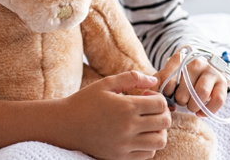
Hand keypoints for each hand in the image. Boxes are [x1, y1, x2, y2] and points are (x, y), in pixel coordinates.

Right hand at [57, 70, 171, 159]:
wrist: (65, 125)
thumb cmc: (86, 101)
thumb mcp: (107, 83)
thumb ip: (132, 78)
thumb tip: (154, 81)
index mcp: (126, 107)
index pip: (160, 104)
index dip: (159, 98)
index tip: (148, 96)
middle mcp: (128, 127)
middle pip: (164, 122)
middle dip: (163, 113)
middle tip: (151, 109)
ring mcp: (125, 144)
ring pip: (160, 141)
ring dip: (159, 131)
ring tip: (147, 124)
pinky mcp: (120, 157)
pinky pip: (148, 154)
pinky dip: (149, 145)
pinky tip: (139, 135)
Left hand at [154, 48, 227, 116]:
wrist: (204, 69)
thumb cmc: (182, 76)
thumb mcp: (169, 74)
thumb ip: (158, 82)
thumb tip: (151, 95)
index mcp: (180, 58)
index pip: (168, 78)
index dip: (166, 92)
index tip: (168, 95)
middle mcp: (197, 62)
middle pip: (184, 90)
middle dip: (180, 101)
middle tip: (181, 100)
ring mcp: (211, 71)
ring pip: (201, 94)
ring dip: (193, 106)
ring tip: (191, 106)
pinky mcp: (223, 82)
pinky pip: (217, 100)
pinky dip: (207, 111)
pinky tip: (200, 112)